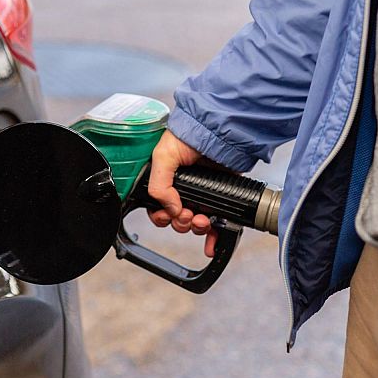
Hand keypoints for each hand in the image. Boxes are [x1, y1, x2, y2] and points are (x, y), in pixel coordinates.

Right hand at [146, 130, 218, 257]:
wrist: (219, 131)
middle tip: (187, 214)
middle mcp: (182, 191)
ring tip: (201, 220)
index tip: (168, 215)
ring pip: (194, 225)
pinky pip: (215, 225)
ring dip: (196, 228)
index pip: (158, 210)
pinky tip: (211, 245)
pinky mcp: (220, 200)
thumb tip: (170, 210)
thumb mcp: (162, 157)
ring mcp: (202, 196)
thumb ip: (158, 186)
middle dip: (181, 223)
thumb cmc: (187, 136)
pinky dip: (212, 238)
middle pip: (176, 220)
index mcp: (165, 183)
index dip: (161, 217)